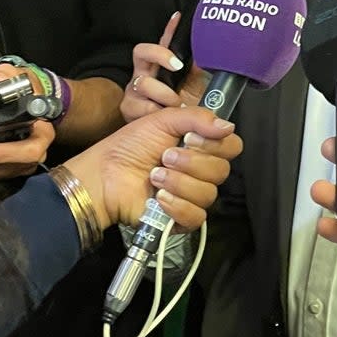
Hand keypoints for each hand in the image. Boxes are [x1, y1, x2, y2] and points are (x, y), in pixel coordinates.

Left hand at [0, 63, 55, 182]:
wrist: (27, 97)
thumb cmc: (23, 88)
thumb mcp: (15, 76)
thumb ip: (4, 77)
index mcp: (40, 131)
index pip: (29, 148)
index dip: (6, 154)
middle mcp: (34, 150)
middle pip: (9, 168)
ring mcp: (21, 162)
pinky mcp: (7, 166)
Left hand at [64, 104, 241, 233]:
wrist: (105, 174)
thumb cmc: (130, 145)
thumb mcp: (162, 120)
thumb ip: (197, 117)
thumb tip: (227, 126)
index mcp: (201, 147)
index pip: (232, 147)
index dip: (216, 144)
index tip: (191, 138)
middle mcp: (201, 171)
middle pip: (222, 171)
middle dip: (191, 162)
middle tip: (165, 156)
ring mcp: (192, 196)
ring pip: (208, 194)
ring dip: (179, 182)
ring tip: (154, 175)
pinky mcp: (182, 219)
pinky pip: (196, 216)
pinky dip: (177, 205)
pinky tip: (158, 197)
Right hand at [119, 13, 207, 122]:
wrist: (171, 139)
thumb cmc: (183, 112)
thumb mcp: (197, 89)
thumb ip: (203, 71)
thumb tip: (218, 54)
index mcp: (161, 67)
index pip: (163, 42)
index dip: (169, 28)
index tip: (178, 18)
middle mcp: (145, 74)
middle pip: (142, 52)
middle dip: (161, 55)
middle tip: (178, 66)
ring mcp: (134, 90)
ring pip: (143, 82)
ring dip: (165, 95)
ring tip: (178, 105)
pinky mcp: (128, 108)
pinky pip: (141, 106)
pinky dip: (157, 113)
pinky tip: (166, 116)